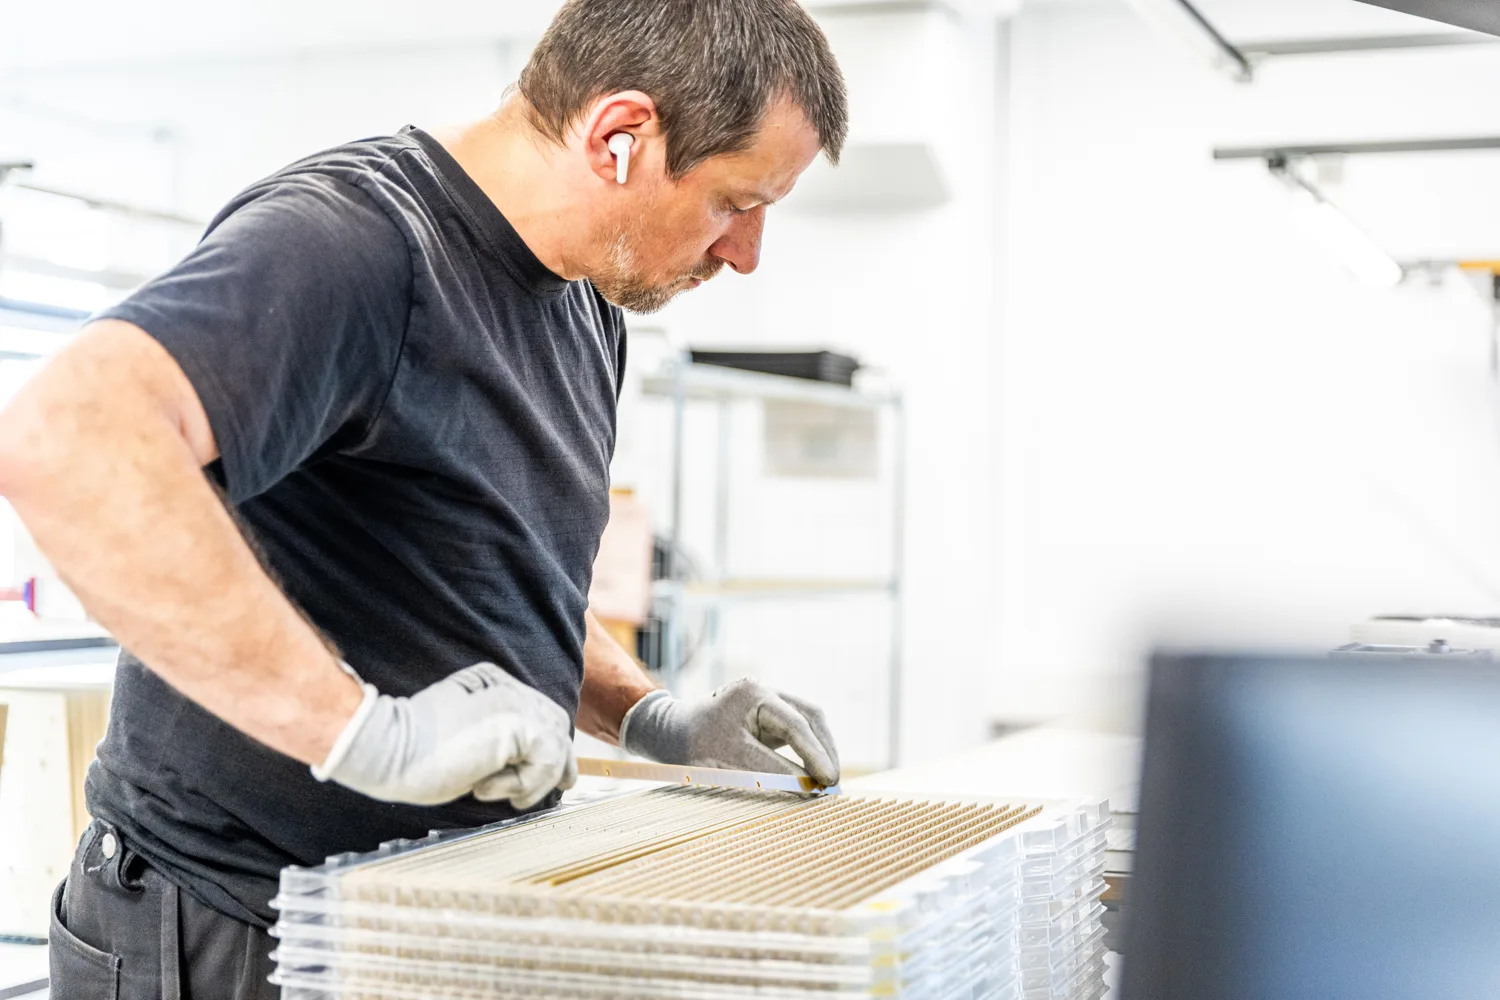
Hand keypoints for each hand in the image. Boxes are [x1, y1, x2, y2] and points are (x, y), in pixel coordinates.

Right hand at [312, 662, 575, 808]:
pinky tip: (484, 786)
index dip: (549, 746)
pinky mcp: (518, 723)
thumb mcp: (467, 741)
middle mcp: (508, 687)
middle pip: (554, 723)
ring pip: (554, 744)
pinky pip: (546, 760)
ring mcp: (514, 702)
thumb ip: (498, 742)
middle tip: (557, 788)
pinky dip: (525, 783)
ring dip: (534, 778)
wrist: (387, 748)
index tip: (556, 776)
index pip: (538, 713)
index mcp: (493, 684)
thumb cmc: (416, 754)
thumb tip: (527, 763)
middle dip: (557, 761)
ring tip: (496, 791)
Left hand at [619, 678, 839, 786]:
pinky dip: (811, 750)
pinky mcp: (772, 717)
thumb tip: (808, 787)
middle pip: (810, 716)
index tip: (827, 780)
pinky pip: (801, 730)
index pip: (794, 724)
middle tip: (833, 783)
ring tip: (830, 781)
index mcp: (752, 693)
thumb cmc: (693, 745)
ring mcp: (770, 701)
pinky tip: (817, 773)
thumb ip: (769, 771)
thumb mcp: (728, 761)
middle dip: (824, 750)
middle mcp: (765, 691)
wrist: (670, 733)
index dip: (814, 754)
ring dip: (822, 750)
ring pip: (809, 722)